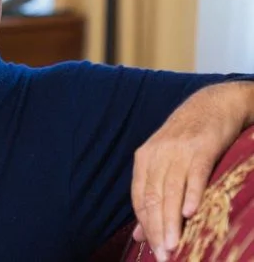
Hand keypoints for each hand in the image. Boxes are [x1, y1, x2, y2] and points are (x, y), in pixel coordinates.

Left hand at [130, 83, 247, 260]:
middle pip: (153, 197)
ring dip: (171, 220)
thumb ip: (152, 195)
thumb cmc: (187, 138)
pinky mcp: (201, 147)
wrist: (212, 103)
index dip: (145, 226)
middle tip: (164, 256)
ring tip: (174, 245)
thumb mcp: (164, 162)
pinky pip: (194, 173)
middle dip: (157, 230)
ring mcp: (179, 150)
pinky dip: (192, 193)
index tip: (153, 250)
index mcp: (145, 159)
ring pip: (171, 190)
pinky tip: (190, 212)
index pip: (140, 199)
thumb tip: (138, 235)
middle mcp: (158, 154)